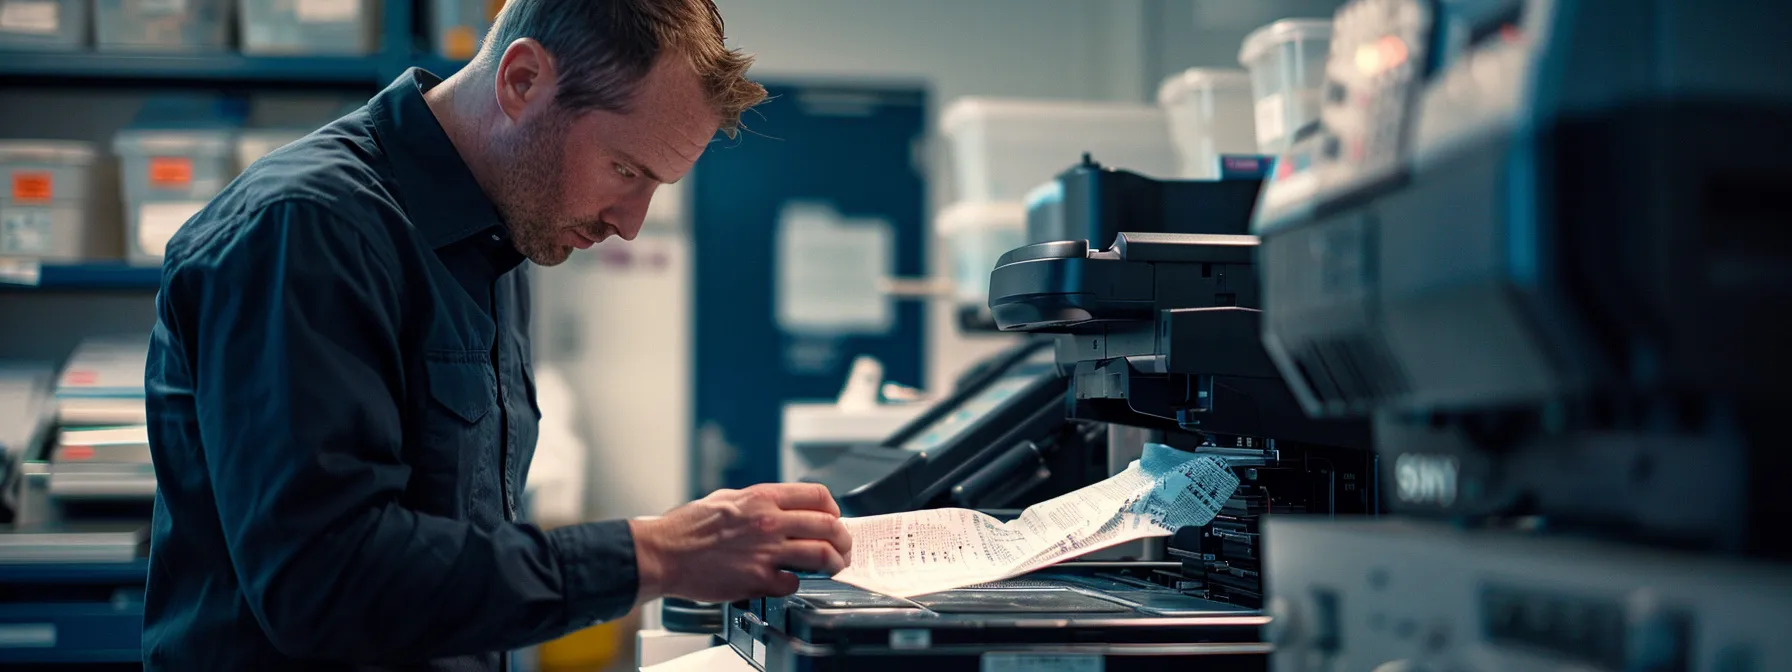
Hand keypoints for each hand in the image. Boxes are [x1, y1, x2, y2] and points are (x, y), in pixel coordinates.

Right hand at [629, 483, 851, 602]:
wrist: (664, 552)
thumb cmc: (687, 528)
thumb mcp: (726, 498)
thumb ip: (757, 501)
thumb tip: (780, 506)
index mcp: (762, 497)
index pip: (817, 495)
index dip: (833, 508)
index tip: (834, 517)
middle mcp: (769, 521)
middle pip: (828, 526)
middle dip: (843, 538)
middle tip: (844, 547)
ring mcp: (765, 551)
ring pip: (821, 555)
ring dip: (834, 563)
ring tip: (834, 567)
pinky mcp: (757, 579)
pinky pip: (793, 583)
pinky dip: (796, 584)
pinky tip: (789, 583)